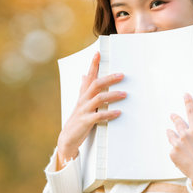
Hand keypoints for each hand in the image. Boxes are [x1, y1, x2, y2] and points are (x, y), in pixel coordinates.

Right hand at [56, 51, 125, 169]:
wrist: (67, 138)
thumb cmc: (78, 119)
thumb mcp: (81, 102)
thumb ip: (84, 89)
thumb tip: (85, 75)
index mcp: (83, 95)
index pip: (88, 76)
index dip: (93, 65)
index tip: (98, 53)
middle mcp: (83, 100)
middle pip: (95, 84)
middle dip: (109, 78)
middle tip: (122, 75)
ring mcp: (84, 110)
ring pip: (98, 98)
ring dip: (112, 95)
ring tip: (124, 94)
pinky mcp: (86, 122)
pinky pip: (98, 116)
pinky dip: (109, 114)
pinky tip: (119, 113)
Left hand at [166, 93, 192, 192]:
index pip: (191, 112)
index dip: (188, 101)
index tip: (185, 94)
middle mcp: (185, 136)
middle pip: (177, 121)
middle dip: (175, 117)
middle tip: (172, 115)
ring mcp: (177, 145)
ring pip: (170, 133)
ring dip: (172, 132)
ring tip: (174, 134)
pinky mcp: (172, 153)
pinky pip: (172, 146)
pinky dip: (175, 148)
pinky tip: (182, 153)